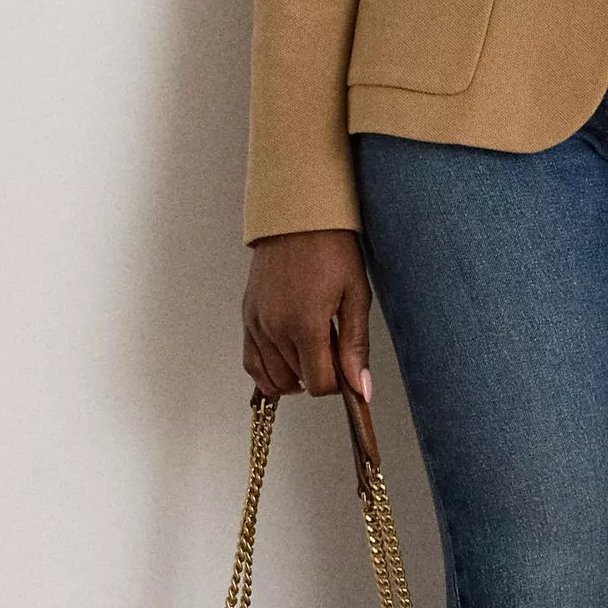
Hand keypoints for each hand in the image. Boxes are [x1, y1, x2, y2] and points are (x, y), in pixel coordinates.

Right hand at [243, 229, 372, 402]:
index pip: (319, 384)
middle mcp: (275, 329)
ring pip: (273, 377)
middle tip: (333, 346)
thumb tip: (360, 389)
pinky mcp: (247, 316)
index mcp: (305, 325)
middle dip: (319, 372)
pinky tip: (286, 365)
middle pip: (298, 381)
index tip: (346, 364)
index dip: (337, 383)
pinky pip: (250, 362)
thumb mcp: (355, 296)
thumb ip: (355, 347)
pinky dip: (267, 372)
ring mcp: (257, 323)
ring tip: (313, 351)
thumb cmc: (331, 250)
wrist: (297, 218)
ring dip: (295, 374)